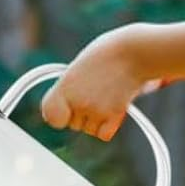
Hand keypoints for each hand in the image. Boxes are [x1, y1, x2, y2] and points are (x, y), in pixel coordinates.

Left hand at [38, 27, 167, 141]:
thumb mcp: (80, 67)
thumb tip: (67, 109)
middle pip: (73, 123)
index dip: (58, 114)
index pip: (50, 114)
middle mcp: (77, 100)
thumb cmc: (108, 53)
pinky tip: (115, 108)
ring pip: (89, 129)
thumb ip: (72, 88)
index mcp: (64, 85)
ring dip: (97, 119)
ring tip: (108, 96)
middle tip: (96, 93)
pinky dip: (109, 127)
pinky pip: (103, 134)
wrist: (134, 51)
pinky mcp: (113, 116)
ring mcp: (95, 110)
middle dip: (83, 113)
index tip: (66, 107)